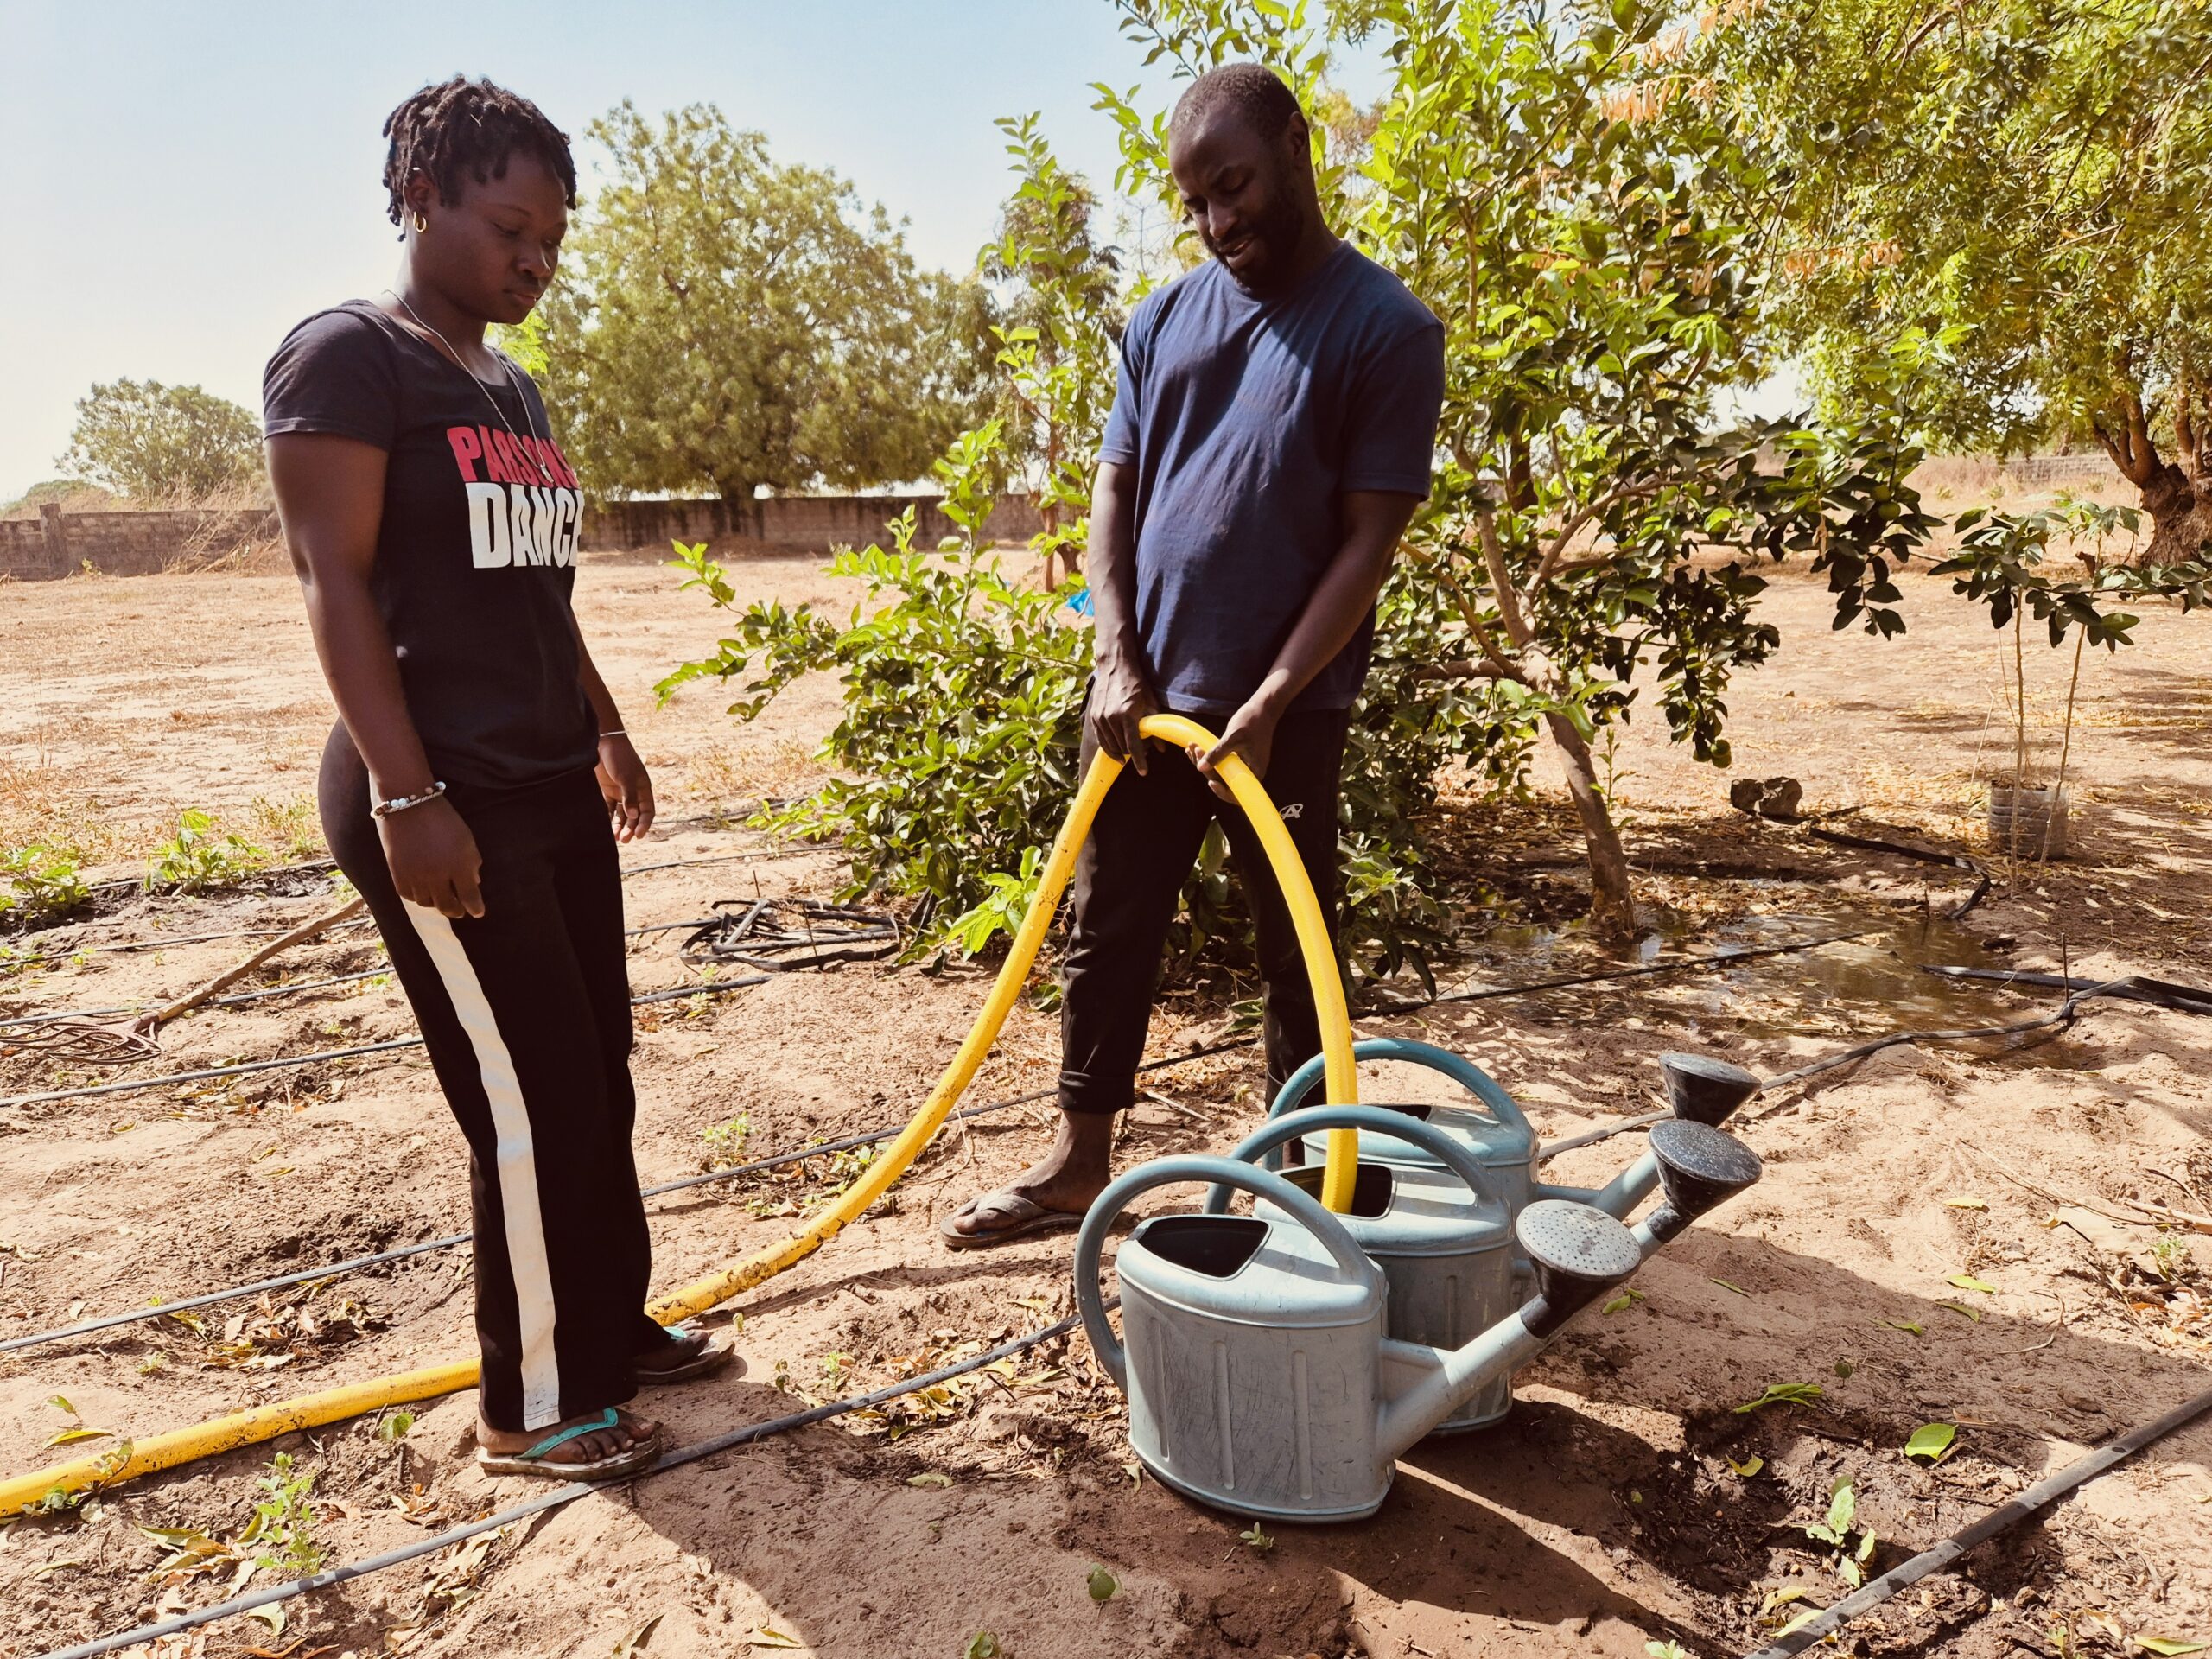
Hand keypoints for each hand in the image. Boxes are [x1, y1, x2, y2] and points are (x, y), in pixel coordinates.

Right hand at [378, 798, 484, 918]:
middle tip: (460, 911)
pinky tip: (424, 893)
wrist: (408, 803)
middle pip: (447, 906)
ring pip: (427, 903)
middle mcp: (437, 875)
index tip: (478, 912)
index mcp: (458, 865)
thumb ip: (472, 863)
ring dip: (437, 904)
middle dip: (456, 911)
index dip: (475, 908)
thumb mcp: (466, 838)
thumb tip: (474, 883)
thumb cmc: (443, 818)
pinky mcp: (397, 873)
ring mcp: (415, 876)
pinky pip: (408, 895)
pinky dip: (418, 897)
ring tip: (442, 900)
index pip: (470, 896)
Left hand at [597, 733, 654, 841]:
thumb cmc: (619, 757)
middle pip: (634, 816)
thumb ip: (630, 797)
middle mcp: (633, 793)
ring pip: (621, 815)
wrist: (603, 742)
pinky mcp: (607, 791)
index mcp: (643, 789)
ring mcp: (620, 793)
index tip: (638, 836)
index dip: (644, 824)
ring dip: (619, 826)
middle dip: (630, 828)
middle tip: (624, 840)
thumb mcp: (626, 777)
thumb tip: (634, 817)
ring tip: (614, 837)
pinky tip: (605, 827)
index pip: (647, 812)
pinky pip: (609, 809)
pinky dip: (608, 818)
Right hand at [1089, 651, 1160, 774]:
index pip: (1133, 745)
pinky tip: (1117, 751)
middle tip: (1143, 751)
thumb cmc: (1136, 684)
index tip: (1144, 772)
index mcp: (1127, 715)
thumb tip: (1161, 748)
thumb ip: (1156, 726)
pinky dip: (1109, 748)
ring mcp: (1100, 718)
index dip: (1139, 761)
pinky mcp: (1094, 717)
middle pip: (1122, 747)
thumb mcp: (1151, 703)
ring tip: (1130, 751)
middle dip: (1133, 754)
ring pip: (1111, 745)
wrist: (1115, 667)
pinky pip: (1101, 739)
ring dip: (1121, 752)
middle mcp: (1111, 718)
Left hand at [1191, 694, 1282, 803]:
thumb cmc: (1252, 721)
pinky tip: (1195, 748)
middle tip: (1195, 751)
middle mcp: (1248, 772)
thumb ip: (1217, 753)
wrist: (1262, 708)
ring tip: (1192, 747)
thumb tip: (1200, 768)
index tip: (1210, 782)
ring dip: (1204, 761)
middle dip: (1207, 769)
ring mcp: (1242, 765)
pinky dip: (1208, 756)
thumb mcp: (1232, 738)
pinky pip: (1221, 761)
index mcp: (1253, 772)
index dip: (1222, 792)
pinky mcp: (1237, 757)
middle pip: (1224, 781)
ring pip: (1220, 771)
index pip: (1236, 793)